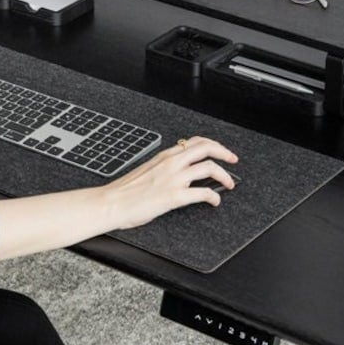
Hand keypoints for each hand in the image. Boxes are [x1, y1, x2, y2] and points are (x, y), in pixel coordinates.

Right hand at [102, 136, 237, 229]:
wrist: (111, 203)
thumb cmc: (124, 191)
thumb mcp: (146, 170)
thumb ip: (163, 167)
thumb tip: (176, 171)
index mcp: (164, 156)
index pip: (194, 142)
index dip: (212, 144)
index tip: (220, 150)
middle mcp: (171, 163)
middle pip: (206, 148)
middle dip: (224, 153)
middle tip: (233, 161)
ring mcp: (174, 178)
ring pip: (209, 167)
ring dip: (225, 175)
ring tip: (229, 183)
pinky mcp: (174, 196)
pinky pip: (203, 192)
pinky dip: (214, 196)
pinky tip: (215, 201)